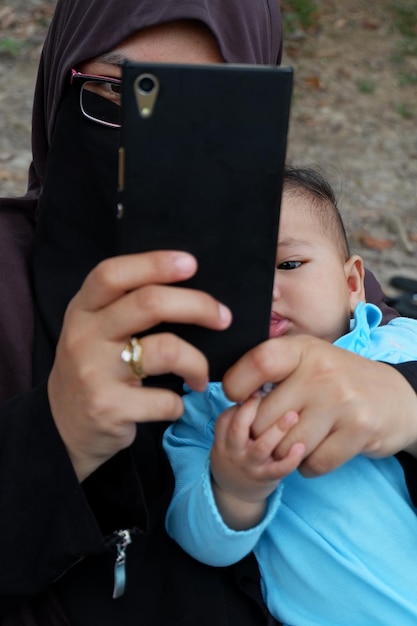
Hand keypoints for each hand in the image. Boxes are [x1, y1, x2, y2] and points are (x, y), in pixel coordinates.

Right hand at [48, 251, 230, 480]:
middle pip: (149, 303)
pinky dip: (180, 404)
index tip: (192, 264)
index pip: (113, 273)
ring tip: (200, 376)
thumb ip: (124, 306)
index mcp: (82, 310)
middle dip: (198, 306)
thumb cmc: (95, 369)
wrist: (63, 427)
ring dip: (198, 364)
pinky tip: (173, 406)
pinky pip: (166, 399)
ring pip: (167, 350)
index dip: (155, 263)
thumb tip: (186, 281)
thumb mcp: (94, 330)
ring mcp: (94, 373)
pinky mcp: (108, 408)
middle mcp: (84, 336)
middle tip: (223, 317)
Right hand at [211, 397, 304, 528]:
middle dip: (254, 410)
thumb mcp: (227, 437)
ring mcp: (249, 465)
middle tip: (276, 394)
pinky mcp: (265, 478)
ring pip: (261, 447)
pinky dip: (290, 459)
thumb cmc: (237, 454)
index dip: (244, 402)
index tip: (260, 387)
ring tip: (294, 415)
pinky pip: (278, 469)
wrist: (234, 492)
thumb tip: (264, 386)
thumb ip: (240, 416)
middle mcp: (234, 450)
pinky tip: (301, 447)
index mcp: (224, 437)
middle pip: (239, 428)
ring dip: (277, 430)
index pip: (227, 416)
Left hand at [223, 334, 416, 476]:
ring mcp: (341, 401)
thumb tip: (231, 392)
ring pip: (286, 445)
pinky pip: (312, 463)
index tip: (239, 398)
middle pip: (265, 416)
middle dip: (262, 432)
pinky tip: (320, 449)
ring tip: (302, 438)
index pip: (259, 362)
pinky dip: (309, 466)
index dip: (238, 385)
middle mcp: (322, 371)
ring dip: (287, 452)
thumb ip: (274, 371)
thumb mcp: (309, 360)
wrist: (397, 399)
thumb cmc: (339, 381)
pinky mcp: (358, 430)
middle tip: (276, 430)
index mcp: (304, 349)